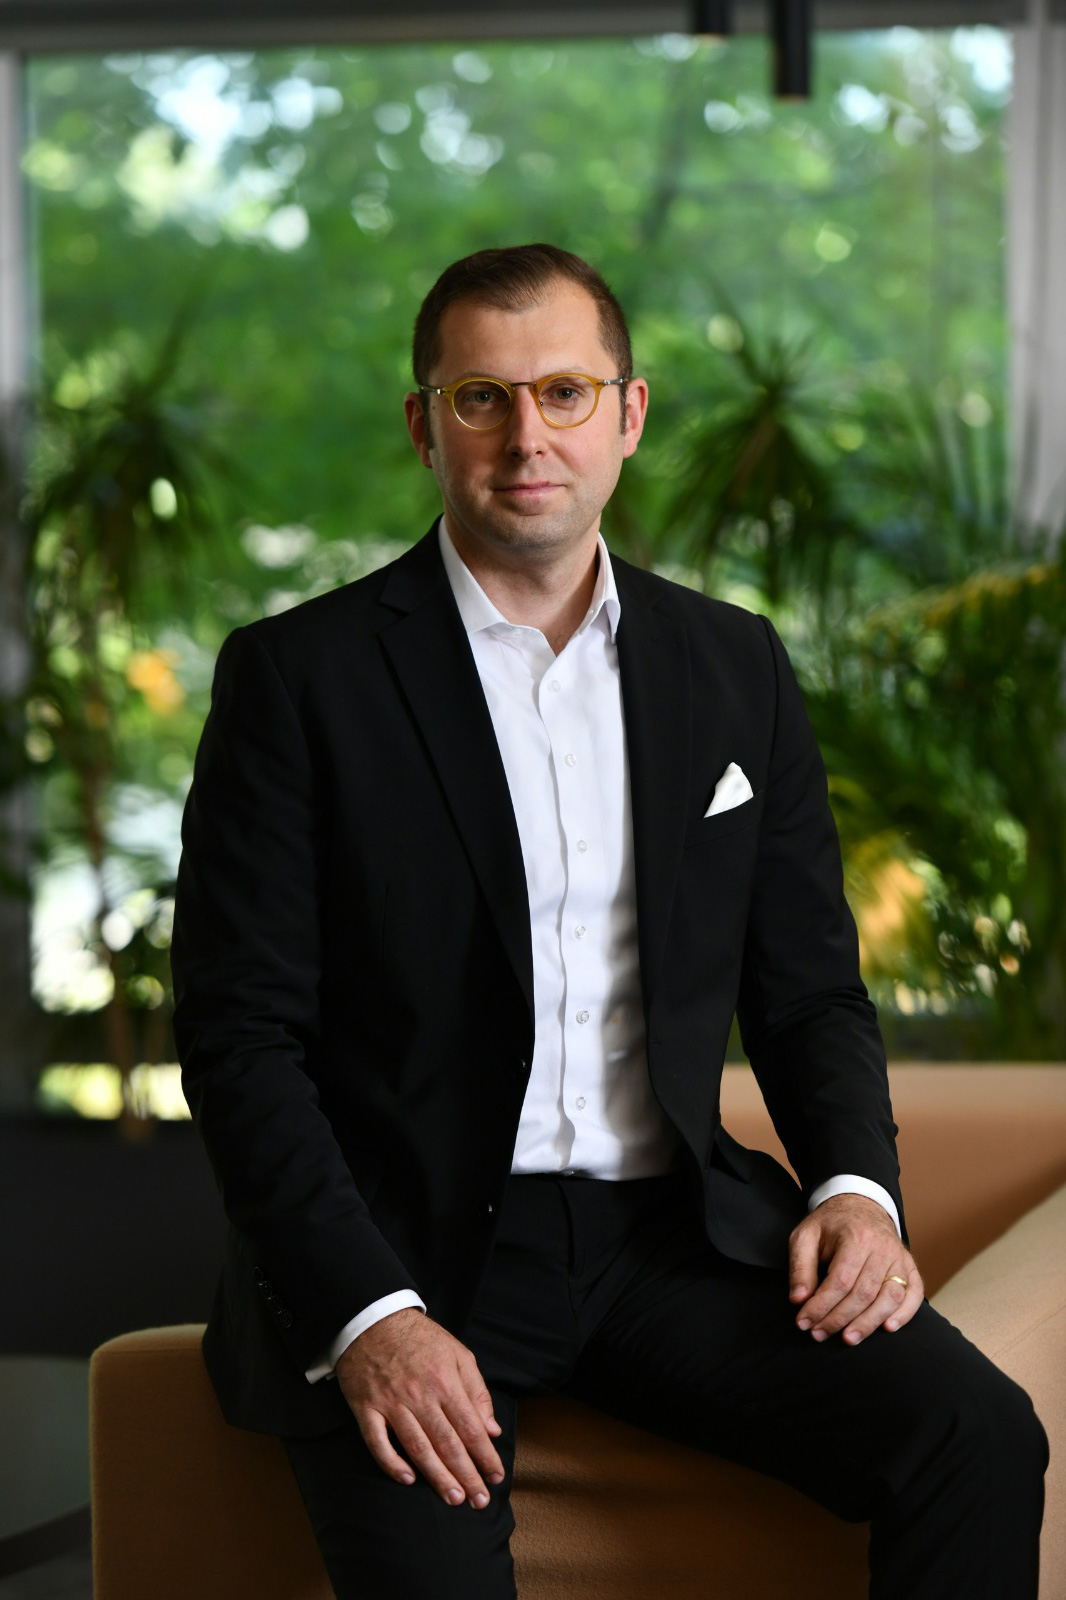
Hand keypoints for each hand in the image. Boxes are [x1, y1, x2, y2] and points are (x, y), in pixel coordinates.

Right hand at [335, 1308, 504, 1508]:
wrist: (373, 1319)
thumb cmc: (420, 1338)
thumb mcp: (457, 1353)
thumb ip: (477, 1391)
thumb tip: (491, 1428)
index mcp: (445, 1381)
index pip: (470, 1427)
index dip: (485, 1455)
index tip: (496, 1477)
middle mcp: (420, 1395)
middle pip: (447, 1443)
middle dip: (466, 1475)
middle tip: (479, 1501)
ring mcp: (391, 1403)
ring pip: (417, 1447)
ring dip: (437, 1476)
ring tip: (453, 1498)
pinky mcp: (366, 1408)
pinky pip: (377, 1442)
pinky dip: (391, 1462)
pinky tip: (407, 1479)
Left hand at [789, 1194, 923, 1345]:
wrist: (860, 1204)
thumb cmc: (831, 1224)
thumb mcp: (805, 1235)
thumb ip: (800, 1266)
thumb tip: (799, 1299)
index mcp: (855, 1237)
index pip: (840, 1281)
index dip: (821, 1306)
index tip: (804, 1322)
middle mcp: (882, 1248)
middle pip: (863, 1293)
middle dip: (839, 1319)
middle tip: (819, 1334)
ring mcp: (899, 1258)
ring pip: (889, 1298)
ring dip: (868, 1323)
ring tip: (848, 1338)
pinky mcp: (910, 1266)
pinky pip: (915, 1294)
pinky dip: (904, 1314)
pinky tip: (887, 1328)